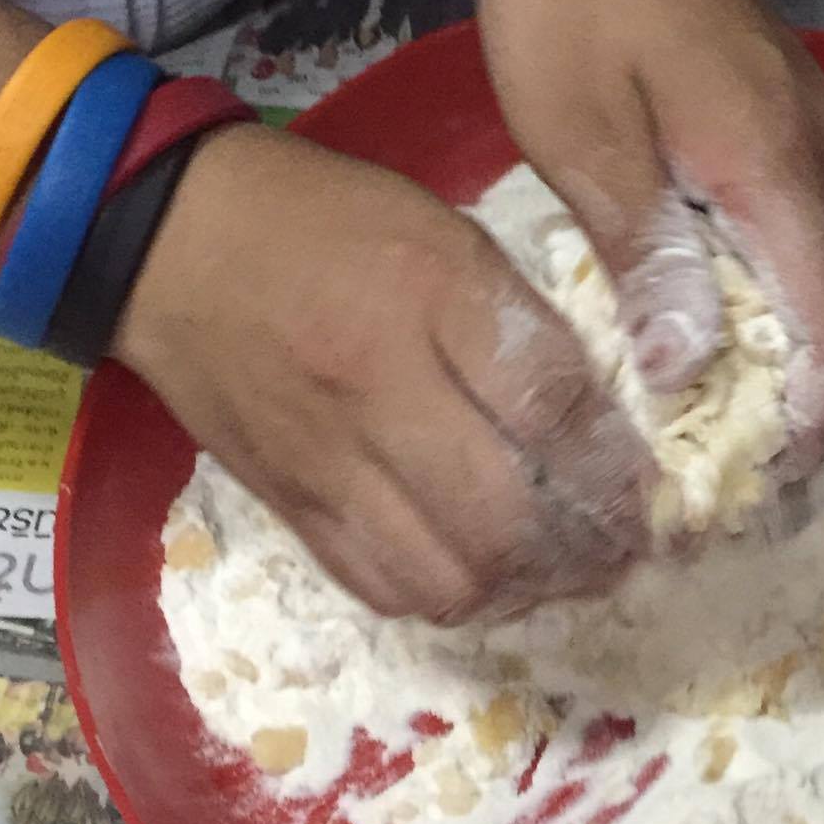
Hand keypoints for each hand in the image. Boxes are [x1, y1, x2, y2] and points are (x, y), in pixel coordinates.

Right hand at [115, 123, 655, 623]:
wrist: (169, 243)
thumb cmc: (330, 224)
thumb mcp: (447, 237)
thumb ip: (523, 326)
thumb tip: (599, 422)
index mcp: (430, 299)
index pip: (548, 407)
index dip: (615, 469)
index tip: (653, 498)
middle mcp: (379, 391)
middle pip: (503, 517)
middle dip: (582, 553)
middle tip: (620, 556)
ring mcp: (329, 461)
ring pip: (446, 576)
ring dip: (519, 591)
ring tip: (558, 577)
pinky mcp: (289, 506)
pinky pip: (381, 587)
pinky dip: (448, 598)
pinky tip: (482, 579)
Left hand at [475, 0, 823, 474]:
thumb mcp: (583, 135)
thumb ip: (647, 255)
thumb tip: (689, 373)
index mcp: (777, 165)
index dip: (814, 415)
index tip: (760, 474)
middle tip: (751, 468)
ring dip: (821, 365)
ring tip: (746, 423)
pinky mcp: (810, 134)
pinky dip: (810, 313)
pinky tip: (748, 342)